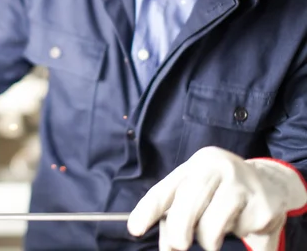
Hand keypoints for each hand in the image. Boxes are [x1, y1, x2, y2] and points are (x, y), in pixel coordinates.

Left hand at [127, 146, 306, 250]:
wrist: (272, 183)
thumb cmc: (223, 190)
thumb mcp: (197, 194)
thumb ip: (176, 215)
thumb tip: (168, 246)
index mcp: (197, 164)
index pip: (166, 189)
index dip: (148, 210)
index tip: (135, 229)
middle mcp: (219, 168)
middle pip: (189, 202)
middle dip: (179, 229)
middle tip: (179, 244)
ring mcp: (244, 184)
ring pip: (213, 225)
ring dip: (209, 240)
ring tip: (215, 234)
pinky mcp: (264, 206)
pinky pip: (241, 233)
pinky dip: (239, 235)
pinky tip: (244, 222)